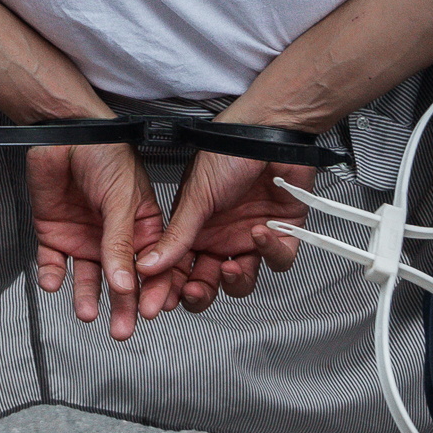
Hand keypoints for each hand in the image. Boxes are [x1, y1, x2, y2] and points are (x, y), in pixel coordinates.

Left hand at [27, 143, 167, 341]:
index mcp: (141, 225)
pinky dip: (53, 275)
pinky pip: (54, 263)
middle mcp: (114, 236)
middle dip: (122, 306)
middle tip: (122, 329)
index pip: (153, 266)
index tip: (152, 311)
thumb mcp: (121, 199)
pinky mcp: (55, 235)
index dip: (155, 290)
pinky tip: (55, 282)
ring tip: (87, 312)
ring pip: (88, 278)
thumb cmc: (104, 152)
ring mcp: (85, 237)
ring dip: (87, 297)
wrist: (63, 133)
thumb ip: (121, 244)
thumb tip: (125, 283)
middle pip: (121, 280)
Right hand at [140, 150, 312, 312]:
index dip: (170, 288)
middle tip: (195, 290)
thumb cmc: (228, 150)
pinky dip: (271, 252)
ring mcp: (250, 236)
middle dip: (201, 293)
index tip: (161, 301)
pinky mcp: (282, 232)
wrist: (270, 131)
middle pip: (209, 282)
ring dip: (235, 280)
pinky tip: (261, 234)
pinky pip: (278, 260)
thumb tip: (149, 264)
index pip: (179, 269)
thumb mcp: (196, 195)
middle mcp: (222, 235)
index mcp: (196, 227)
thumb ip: (176, 235)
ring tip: (230, 265)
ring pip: (243, 280)